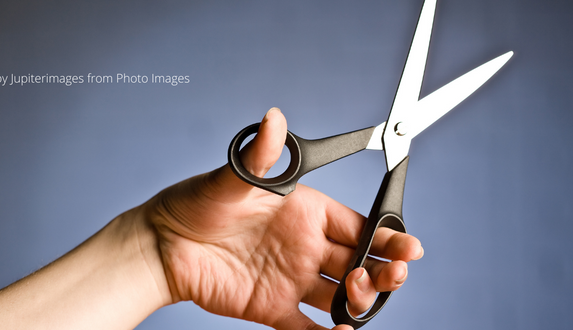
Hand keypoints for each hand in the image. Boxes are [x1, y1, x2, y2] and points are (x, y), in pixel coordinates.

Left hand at [142, 108, 423, 328]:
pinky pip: (308, 328)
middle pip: (359, 263)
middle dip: (383, 271)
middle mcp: (306, 247)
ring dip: (360, 301)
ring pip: (341, 296)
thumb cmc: (196, 203)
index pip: (359, 226)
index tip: (409, 248)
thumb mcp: (231, 179)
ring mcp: (292, 279)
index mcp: (307, 213)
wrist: (162, 245)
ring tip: (356, 300)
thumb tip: (274, 118)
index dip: (387, 237)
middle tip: (393, 276)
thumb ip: (260, 155)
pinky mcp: (272, 307)